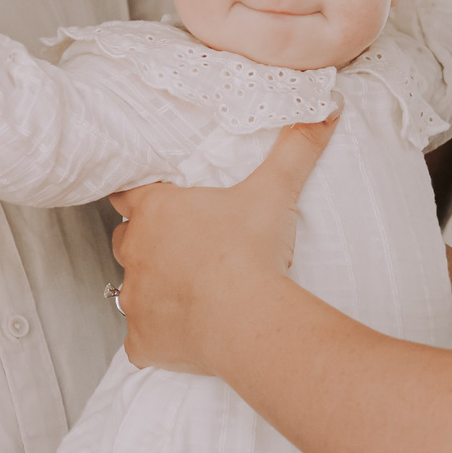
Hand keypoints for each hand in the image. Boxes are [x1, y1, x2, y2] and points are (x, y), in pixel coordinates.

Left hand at [110, 117, 336, 375]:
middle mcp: (136, 253)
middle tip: (183, 247)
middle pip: (126, 240)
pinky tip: (182, 336)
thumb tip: (325, 112)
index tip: (148, 199)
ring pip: (130, 290)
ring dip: (152, 290)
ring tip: (188, 292)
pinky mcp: (143, 340)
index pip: (126, 193)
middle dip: (147, 243)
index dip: (137, 195)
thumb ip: (296, 148)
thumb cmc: (250, 254)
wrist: (247, 320)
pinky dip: (157, 338)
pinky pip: (141, 340)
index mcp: (156, 211)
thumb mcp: (274, 191)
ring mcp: (135, 300)